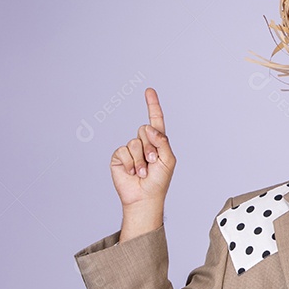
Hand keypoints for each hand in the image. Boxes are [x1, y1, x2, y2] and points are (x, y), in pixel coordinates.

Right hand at [110, 88, 175, 238]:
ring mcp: (130, 150)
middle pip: (144, 130)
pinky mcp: (119, 157)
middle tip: (152, 162)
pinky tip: (132, 172)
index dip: (152, 105)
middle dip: (150, 147)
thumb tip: (149, 127)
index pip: (155, 120)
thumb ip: (163, 141)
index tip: (149, 91)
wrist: (144, 198)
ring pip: (134, 142)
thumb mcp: (168, 160)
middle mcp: (143, 143)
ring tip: (143, 172)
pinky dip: (130, 163)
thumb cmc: (159, 181)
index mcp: (157, 142)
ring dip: (140, 159)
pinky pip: (123, 151)